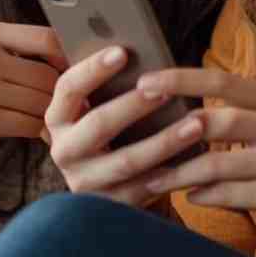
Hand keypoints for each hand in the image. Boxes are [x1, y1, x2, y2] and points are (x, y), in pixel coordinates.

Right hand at [0, 23, 67, 151]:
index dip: (68, 57)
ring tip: (56, 115)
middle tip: (70, 100)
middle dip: (63, 92)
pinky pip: (29, 125)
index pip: (47, 39)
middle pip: (48, 76)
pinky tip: (41, 130)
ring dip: (53, 113)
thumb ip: (19, 46)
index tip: (73, 70)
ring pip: (42, 102)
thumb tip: (72, 61)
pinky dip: (41, 130)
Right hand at [44, 47, 203, 205]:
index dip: (94, 68)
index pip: (69, 87)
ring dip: (164, 141)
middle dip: (134, 105)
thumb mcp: (104, 109)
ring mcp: (84, 182)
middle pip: (98, 124)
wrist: (111, 186)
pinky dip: (171, 173)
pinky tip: (196, 161)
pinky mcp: (109, 205)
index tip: (122, 51)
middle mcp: (64, 150)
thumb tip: (144, 51)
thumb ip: (114, 87)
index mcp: (59, 118)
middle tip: (166, 89)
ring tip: (196, 124)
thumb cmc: (114, 133)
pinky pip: (143, 188)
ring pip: (126, 160)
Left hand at [138, 69, 255, 235]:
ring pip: (215, 165)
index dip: (180, 80)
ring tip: (153, 179)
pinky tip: (189, 196)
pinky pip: (226, 194)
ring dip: (178, 173)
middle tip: (140, 142)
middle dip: (173, 132)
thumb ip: (236, 106)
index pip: (222, 80)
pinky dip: (201, 196)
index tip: (144, 83)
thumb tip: (173, 98)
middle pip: (218, 122)